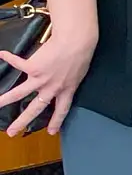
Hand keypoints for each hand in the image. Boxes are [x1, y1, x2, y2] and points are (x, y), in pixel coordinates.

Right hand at [0, 21, 96, 136]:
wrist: (76, 42)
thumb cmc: (82, 53)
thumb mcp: (79, 72)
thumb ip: (70, 78)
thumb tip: (64, 77)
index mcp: (67, 89)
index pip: (62, 109)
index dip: (56, 121)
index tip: (52, 132)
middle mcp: (53, 88)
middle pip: (35, 108)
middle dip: (23, 121)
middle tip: (12, 132)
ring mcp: (41, 79)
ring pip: (20, 93)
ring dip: (5, 99)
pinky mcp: (33, 67)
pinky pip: (17, 63)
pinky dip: (9, 57)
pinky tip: (2, 54)